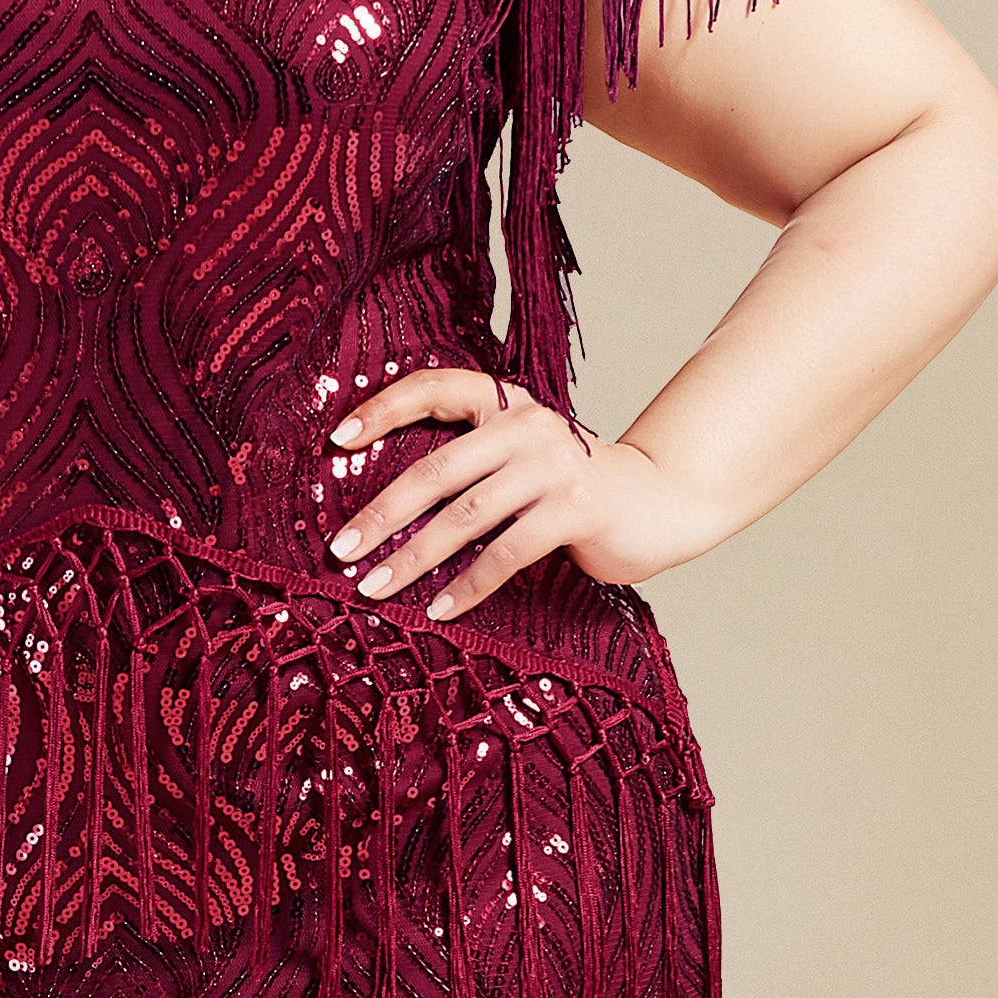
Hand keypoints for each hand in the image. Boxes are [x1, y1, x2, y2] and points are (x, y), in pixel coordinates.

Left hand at [324, 369, 722, 620]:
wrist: (661, 503)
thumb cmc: (574, 492)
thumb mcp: (521, 461)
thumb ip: (474, 464)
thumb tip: (385, 509)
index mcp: (507, 405)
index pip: (435, 388)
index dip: (383, 409)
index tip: (336, 441)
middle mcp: (529, 425)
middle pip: (436, 468)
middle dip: (382, 514)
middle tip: (341, 550)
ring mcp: (555, 465)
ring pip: (465, 516)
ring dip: (413, 557)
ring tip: (376, 587)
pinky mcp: (576, 507)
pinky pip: (506, 552)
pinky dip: (469, 585)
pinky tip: (439, 609)